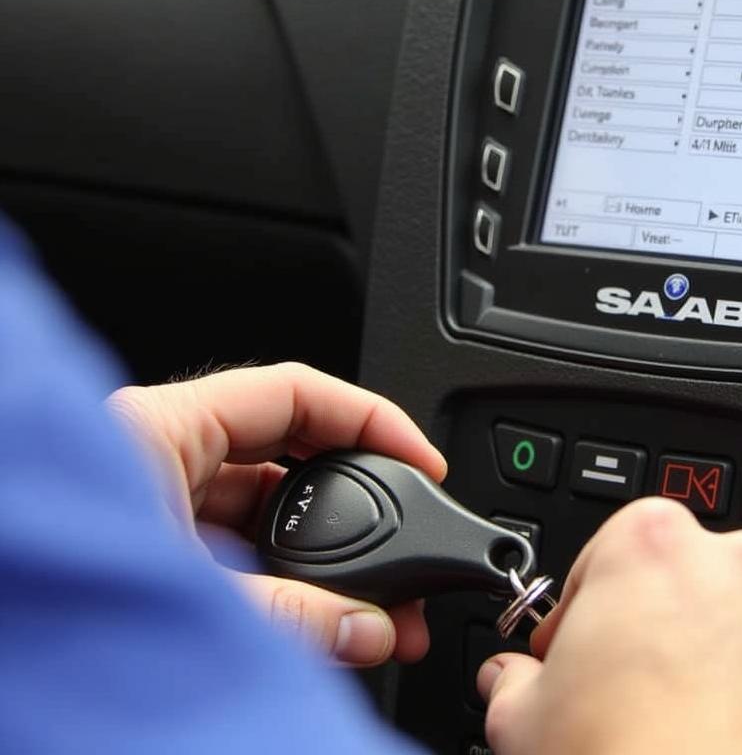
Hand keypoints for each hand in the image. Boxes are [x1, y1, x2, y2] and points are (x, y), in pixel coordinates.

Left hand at [108, 362, 445, 667]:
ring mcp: (157, 504)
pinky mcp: (155, 548)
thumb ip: (282, 614)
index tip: (420, 458)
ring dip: (326, 556)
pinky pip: (242, 549)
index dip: (370, 418)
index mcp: (159, 431)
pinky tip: (319, 617)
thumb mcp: (175, 598)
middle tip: (408, 556)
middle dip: (359, 508)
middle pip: (290, 456)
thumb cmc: (29, 601)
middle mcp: (160, 456)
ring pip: (268, 511)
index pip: (294, 393)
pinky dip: (288, 581)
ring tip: (373, 608)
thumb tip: (368, 630)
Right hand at [478, 497, 741, 754]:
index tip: (578, 649)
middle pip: (690, 578)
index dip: (587, 606)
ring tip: (697, 727)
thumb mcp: (524, 721)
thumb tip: (509, 681)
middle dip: (663, 624)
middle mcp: (739, 564)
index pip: (610, 551)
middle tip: (635, 691)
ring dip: (731, 656)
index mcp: (654, 543)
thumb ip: (512, 681)